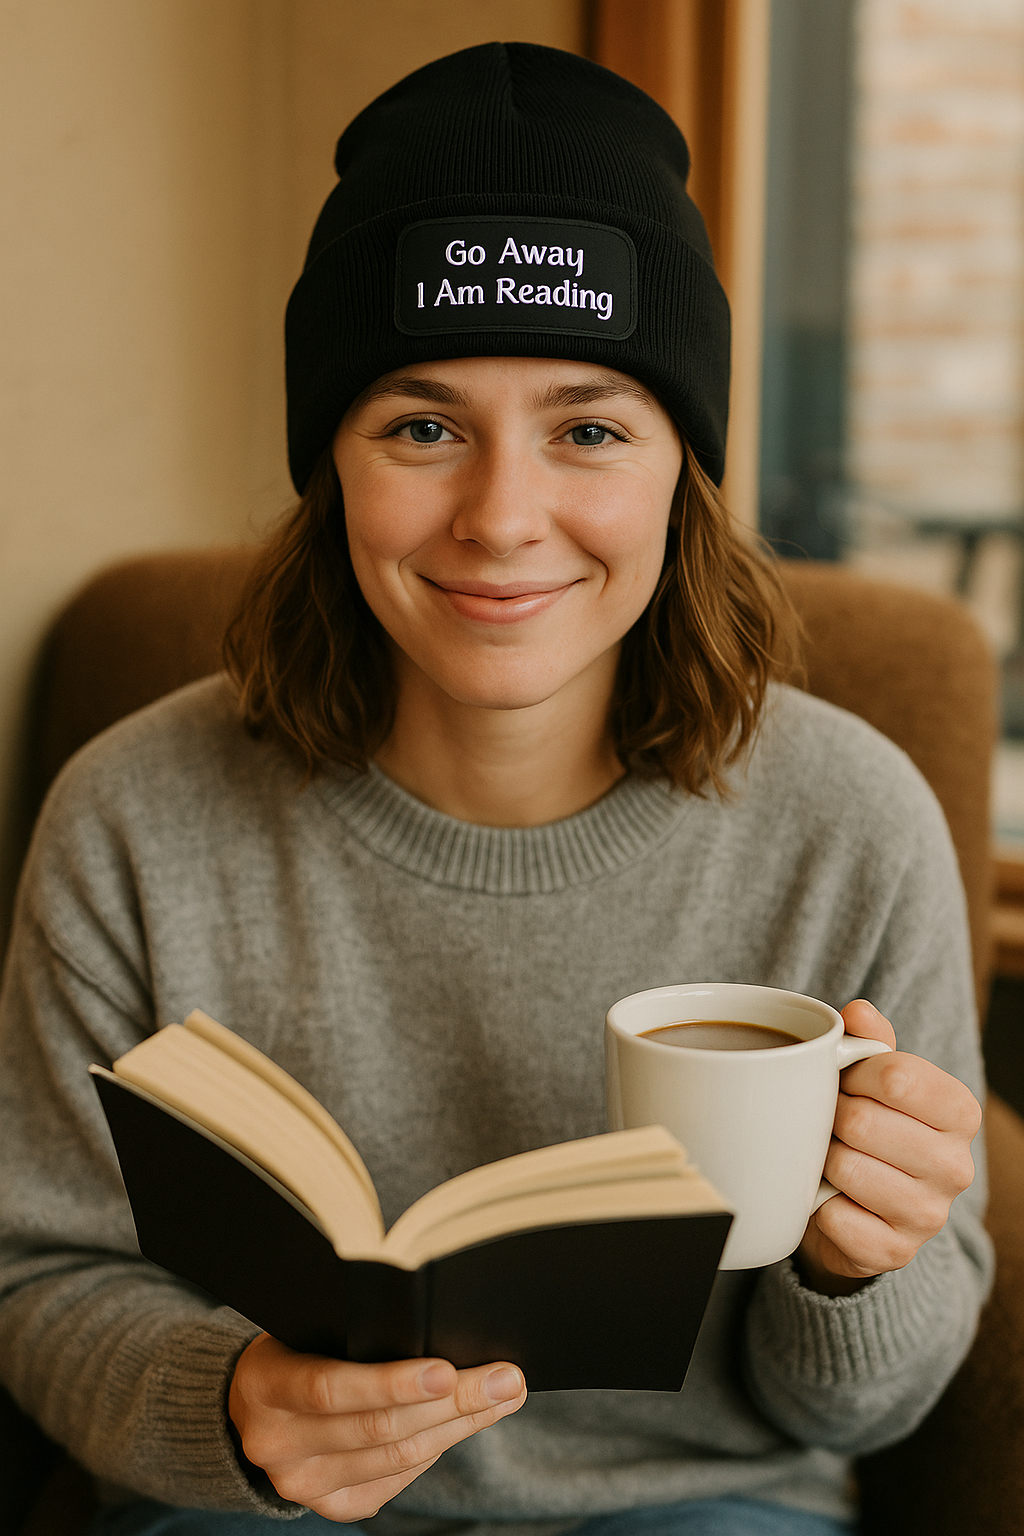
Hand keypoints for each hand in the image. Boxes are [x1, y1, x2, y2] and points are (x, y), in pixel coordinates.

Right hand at [229, 1333, 525, 1519]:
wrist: (252, 1405)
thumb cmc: (294, 1347)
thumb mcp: (304, 1327)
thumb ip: (353, 1333)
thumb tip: (438, 1328)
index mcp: (267, 1387)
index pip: (332, 1389)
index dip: (392, 1383)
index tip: (447, 1370)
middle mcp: (279, 1444)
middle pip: (380, 1429)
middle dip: (453, 1403)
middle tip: (505, 1379)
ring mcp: (304, 1484)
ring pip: (398, 1457)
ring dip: (460, 1426)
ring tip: (503, 1396)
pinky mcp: (331, 1506)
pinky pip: (396, 1480)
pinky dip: (435, 1450)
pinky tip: (463, 1423)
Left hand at [796, 999, 981, 1297]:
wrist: (859, 1205)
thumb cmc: (867, 1126)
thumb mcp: (872, 1078)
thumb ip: (869, 1040)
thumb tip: (858, 1011)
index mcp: (958, 1111)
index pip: (895, 1076)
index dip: (852, 1074)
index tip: (845, 1082)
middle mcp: (956, 1166)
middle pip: (862, 1121)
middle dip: (830, 1118)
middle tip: (831, 1124)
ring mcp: (930, 1215)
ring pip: (844, 1167)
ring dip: (821, 1160)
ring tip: (830, 1158)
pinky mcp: (895, 1253)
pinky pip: (833, 1216)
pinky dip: (816, 1204)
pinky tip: (830, 1198)